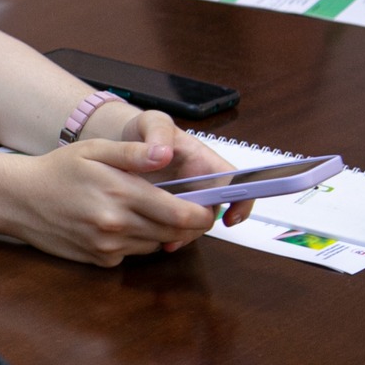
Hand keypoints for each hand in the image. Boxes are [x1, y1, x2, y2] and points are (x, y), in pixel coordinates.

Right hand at [9, 134, 218, 265]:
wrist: (19, 198)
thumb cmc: (57, 170)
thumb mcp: (94, 149)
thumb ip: (133, 152)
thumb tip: (165, 153)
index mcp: (121, 192)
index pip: (182, 214)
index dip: (202, 213)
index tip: (207, 206)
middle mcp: (118, 224)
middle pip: (175, 233)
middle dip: (186, 223)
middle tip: (182, 207)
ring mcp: (109, 246)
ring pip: (157, 244)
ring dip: (160, 231)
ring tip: (141, 210)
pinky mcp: (102, 260)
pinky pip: (134, 253)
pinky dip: (135, 241)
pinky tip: (117, 223)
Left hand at [121, 111, 253, 240]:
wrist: (123, 139)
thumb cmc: (145, 128)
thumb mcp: (152, 122)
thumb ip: (159, 132)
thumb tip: (162, 153)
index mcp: (205, 162)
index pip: (235, 182)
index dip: (241, 201)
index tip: (231, 219)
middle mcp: (200, 183)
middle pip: (213, 211)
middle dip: (200, 225)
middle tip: (180, 233)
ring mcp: (185, 198)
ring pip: (195, 223)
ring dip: (184, 234)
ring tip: (167, 242)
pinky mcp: (168, 209)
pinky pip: (176, 227)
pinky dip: (169, 235)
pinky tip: (155, 239)